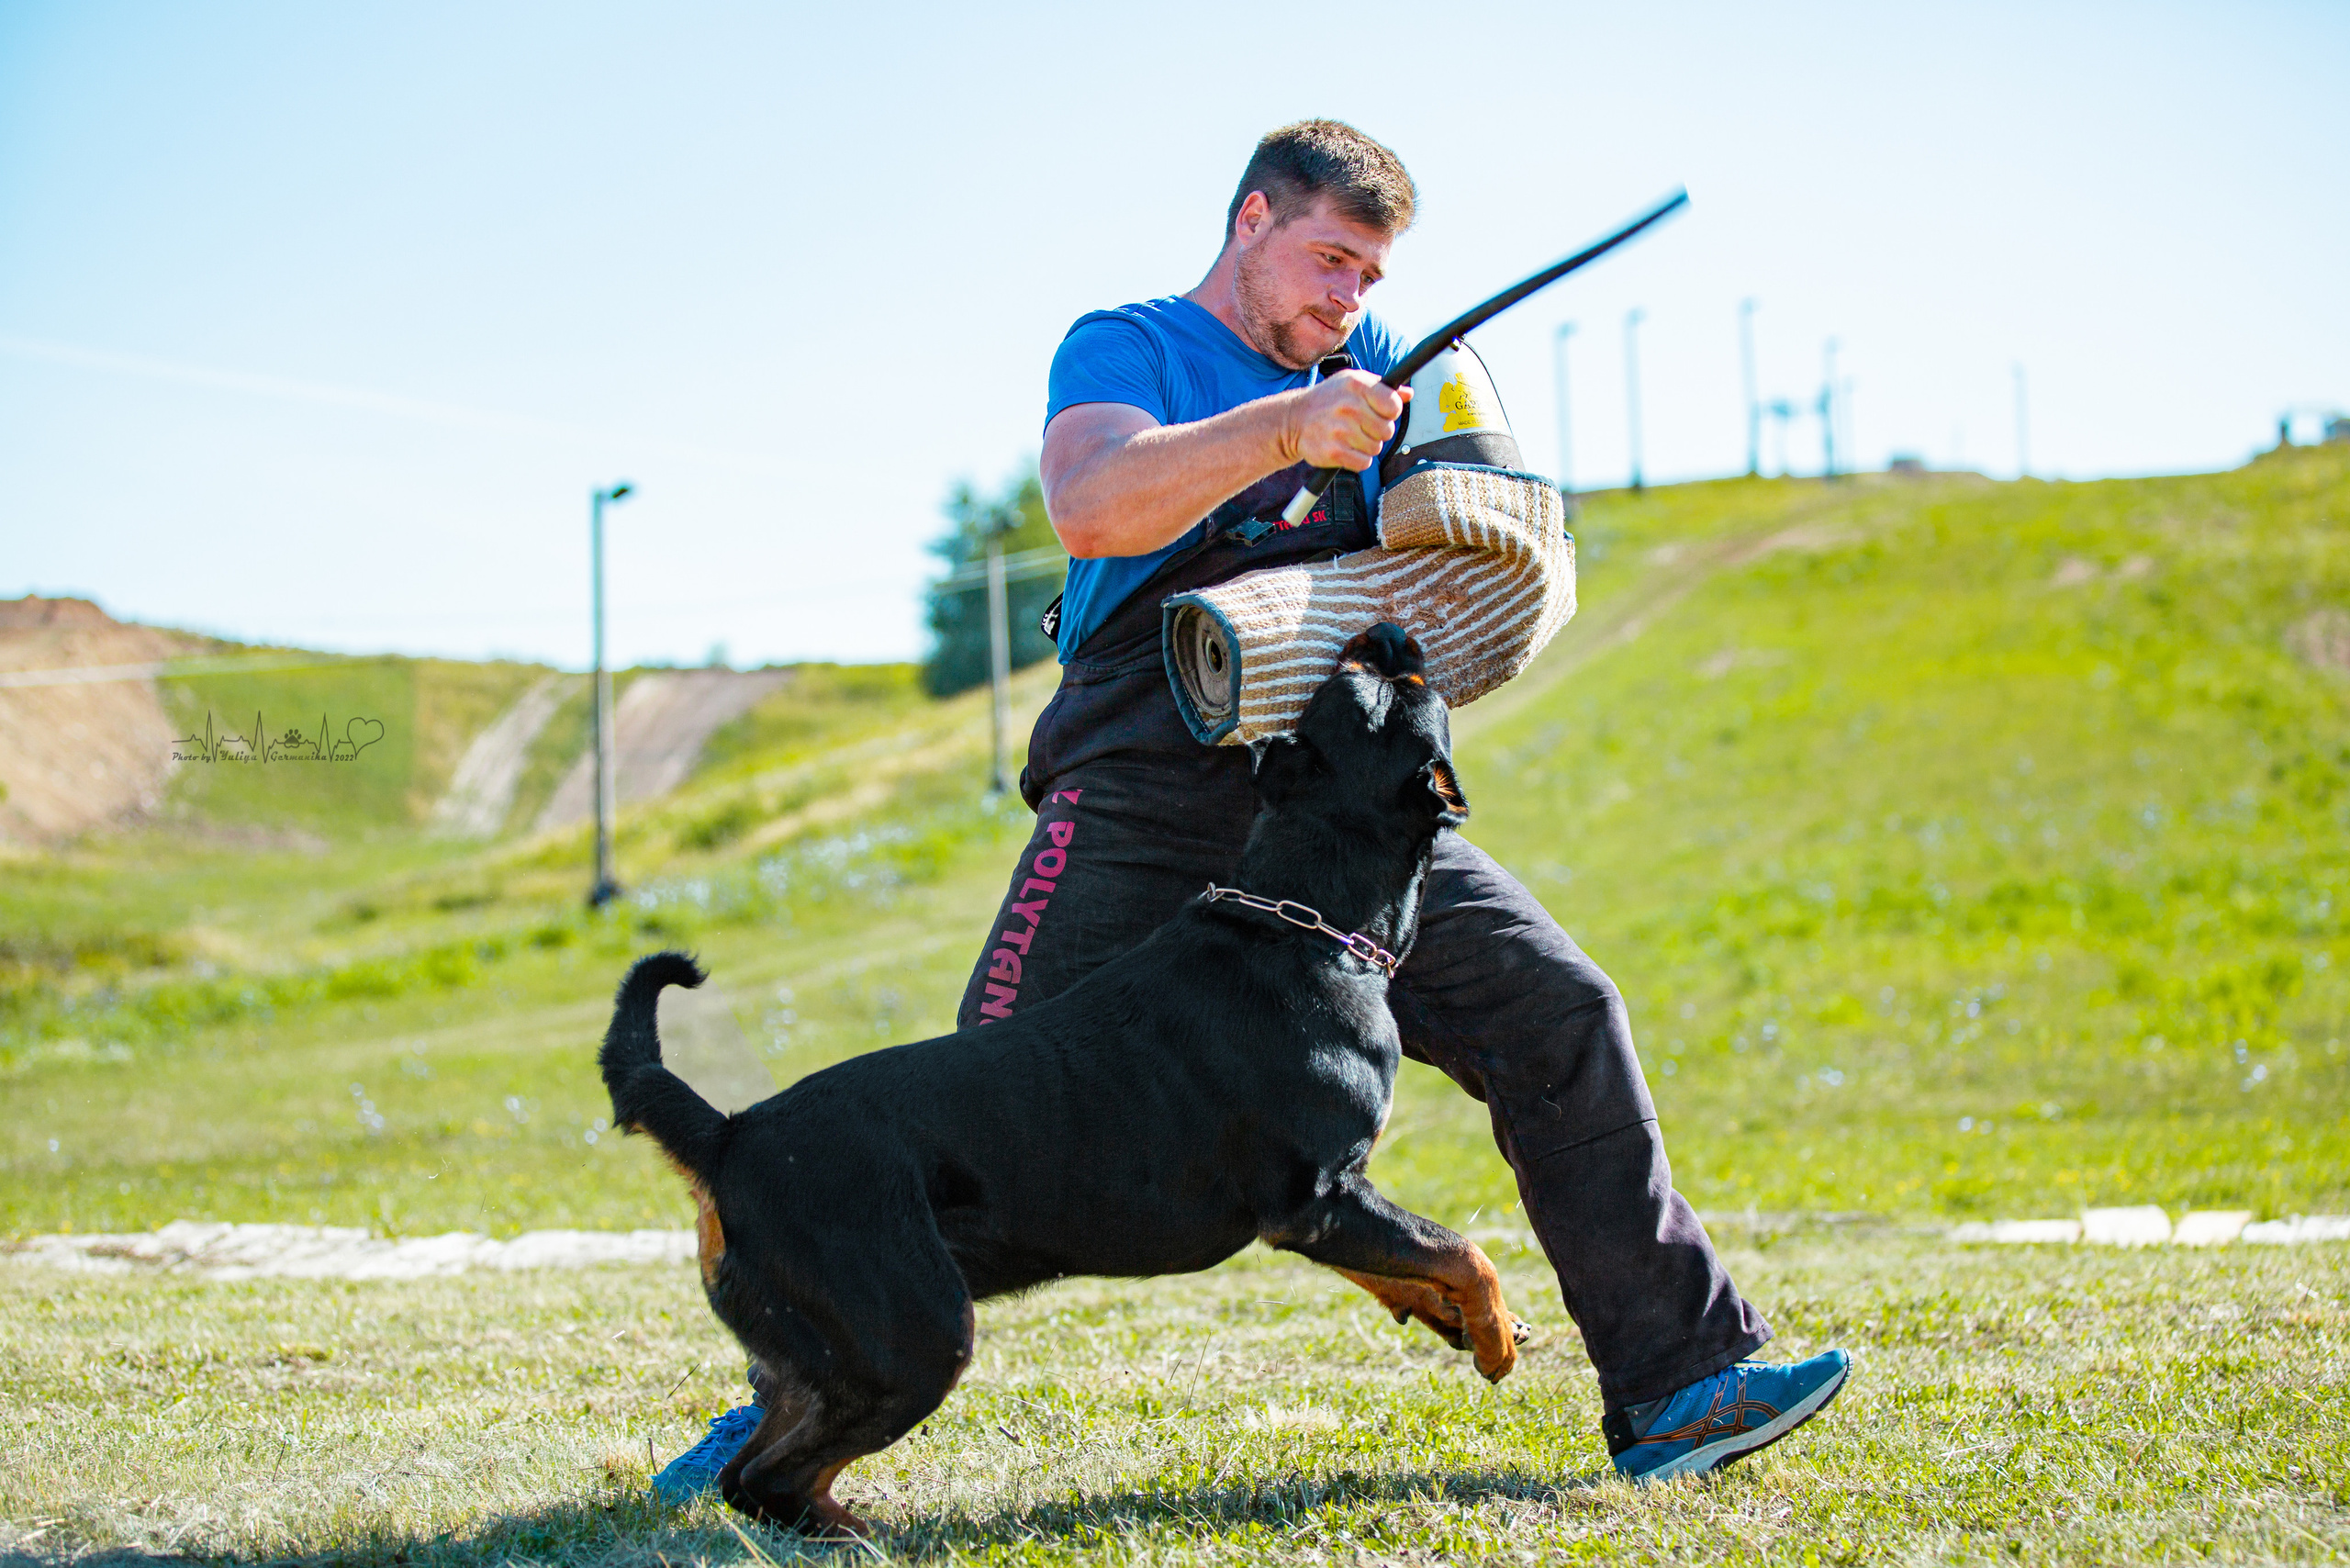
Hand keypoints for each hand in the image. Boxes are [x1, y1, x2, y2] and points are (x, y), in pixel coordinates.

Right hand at [1287, 371, 1409, 472]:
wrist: (1294, 420)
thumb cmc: (1329, 400)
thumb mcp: (1353, 384)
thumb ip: (1382, 389)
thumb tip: (1408, 394)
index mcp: (1356, 385)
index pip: (1393, 405)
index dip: (1391, 412)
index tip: (1381, 413)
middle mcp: (1348, 406)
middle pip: (1387, 430)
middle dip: (1378, 431)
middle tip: (1361, 426)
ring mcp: (1340, 430)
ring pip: (1376, 448)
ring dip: (1366, 446)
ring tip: (1350, 436)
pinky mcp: (1333, 452)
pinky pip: (1363, 463)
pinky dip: (1357, 460)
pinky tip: (1345, 449)